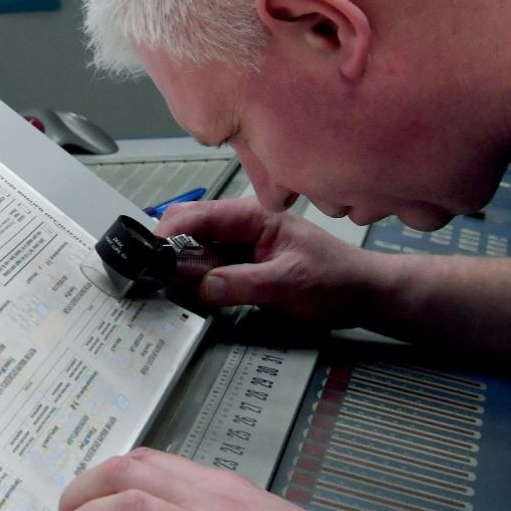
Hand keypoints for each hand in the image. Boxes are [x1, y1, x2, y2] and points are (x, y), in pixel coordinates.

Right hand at [157, 198, 384, 327]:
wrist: (362, 294)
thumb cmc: (334, 281)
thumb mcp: (289, 283)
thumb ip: (243, 283)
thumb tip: (200, 286)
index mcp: (253, 216)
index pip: (199, 215)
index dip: (169, 231)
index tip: (147, 253)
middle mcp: (241, 225)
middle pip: (189, 228)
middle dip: (165, 246)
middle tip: (147, 272)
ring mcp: (240, 245)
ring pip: (194, 248)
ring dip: (176, 264)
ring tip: (157, 283)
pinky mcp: (241, 264)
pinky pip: (207, 267)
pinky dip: (191, 278)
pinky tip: (181, 291)